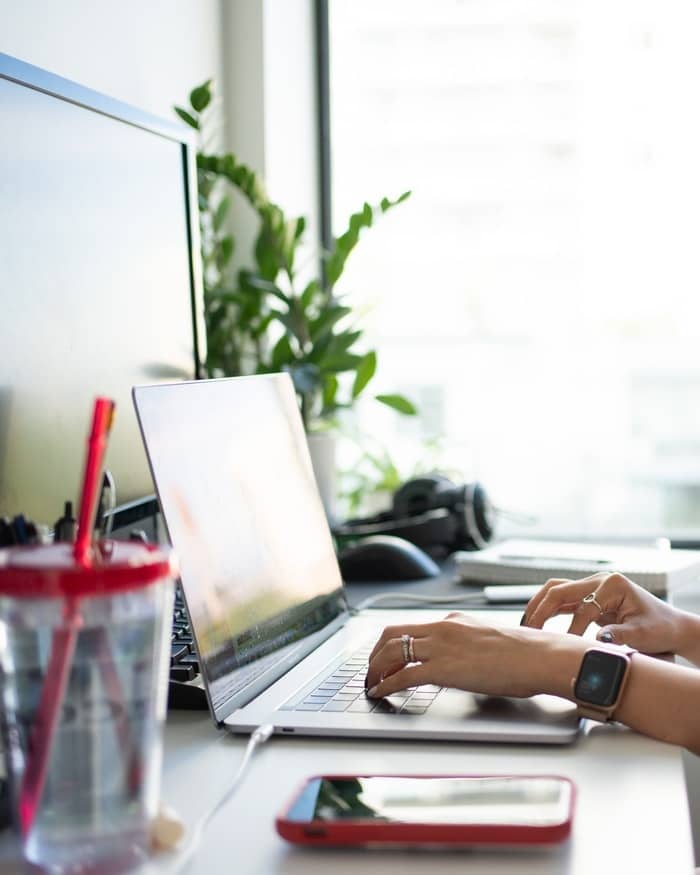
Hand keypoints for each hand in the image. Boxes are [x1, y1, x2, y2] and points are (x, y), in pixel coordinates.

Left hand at [364, 613, 564, 699]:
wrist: (539, 657)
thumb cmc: (525, 654)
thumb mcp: (488, 641)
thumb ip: (467, 646)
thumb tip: (460, 661)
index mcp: (453, 621)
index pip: (410, 626)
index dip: (390, 642)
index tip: (384, 656)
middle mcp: (442, 628)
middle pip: (392, 635)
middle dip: (375, 654)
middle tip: (371, 670)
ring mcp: (441, 646)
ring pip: (391, 652)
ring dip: (375, 669)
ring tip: (371, 684)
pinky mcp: (443, 668)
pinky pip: (403, 676)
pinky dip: (386, 685)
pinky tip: (380, 693)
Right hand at [521, 571, 687, 656]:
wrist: (669, 625)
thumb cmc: (660, 628)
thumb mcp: (643, 634)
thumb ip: (620, 636)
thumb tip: (597, 640)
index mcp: (613, 584)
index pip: (584, 607)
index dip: (573, 630)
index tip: (567, 648)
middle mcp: (599, 580)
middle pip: (560, 589)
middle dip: (542, 610)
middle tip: (530, 631)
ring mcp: (591, 587)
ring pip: (555, 590)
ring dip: (538, 606)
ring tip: (526, 625)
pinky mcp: (587, 596)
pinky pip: (561, 599)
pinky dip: (546, 609)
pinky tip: (536, 623)